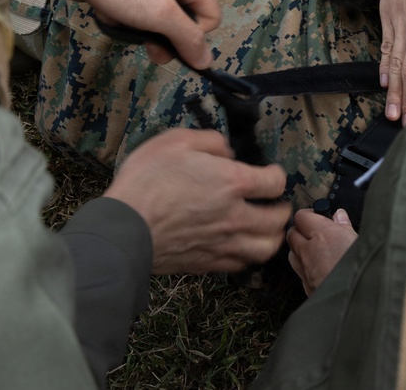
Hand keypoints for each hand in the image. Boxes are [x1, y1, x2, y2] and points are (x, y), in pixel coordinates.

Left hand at [58, 0, 220, 69]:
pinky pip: (131, 12)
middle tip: (143, 42)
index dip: (193, 38)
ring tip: (118, 18)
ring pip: (153, 19)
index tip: (170, 46)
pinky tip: (105, 9)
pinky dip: (119, 17)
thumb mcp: (158, 11)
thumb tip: (206, 61)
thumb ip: (186, 37)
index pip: (209, 19)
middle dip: (160, 36)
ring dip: (136, 27)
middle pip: (180, 22)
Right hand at [103, 129, 291, 274]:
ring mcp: (223, 244)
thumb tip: (227, 153)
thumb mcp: (175, 141)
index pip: (275, 183)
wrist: (123, 229)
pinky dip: (247, 256)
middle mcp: (235, 216)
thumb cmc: (146, 181)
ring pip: (265, 249)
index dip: (277, 175)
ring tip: (264, 228)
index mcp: (232, 182)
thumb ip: (210, 142)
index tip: (270, 173)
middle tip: (275, 203)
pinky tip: (239, 245)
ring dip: (270, 237)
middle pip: (278, 220)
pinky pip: (241, 265)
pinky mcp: (207, 263)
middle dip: (281, 209)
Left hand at [286, 208, 357, 295]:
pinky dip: (305, 267)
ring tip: (317, 251)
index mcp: (324, 234)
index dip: (309, 215)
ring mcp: (306, 271)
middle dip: (301, 230)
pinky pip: (299, 272)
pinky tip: (319, 269)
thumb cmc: (364, 272)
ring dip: (300, 249)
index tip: (318, 216)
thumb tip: (340, 216)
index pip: (302, 216)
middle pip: (292, 233)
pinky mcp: (307, 287)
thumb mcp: (361, 242)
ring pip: (292, 253)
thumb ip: (346, 227)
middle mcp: (310, 251)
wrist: (360, 303)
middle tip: (316, 232)